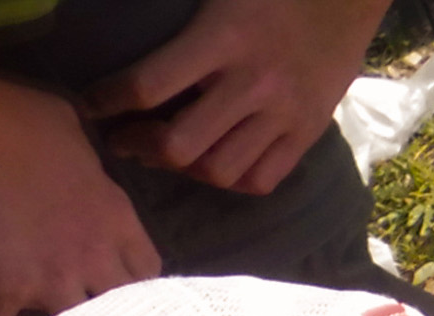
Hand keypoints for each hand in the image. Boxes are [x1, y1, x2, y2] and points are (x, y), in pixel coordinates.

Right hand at [0, 74, 157, 315]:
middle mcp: (92, 255)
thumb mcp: (68, 125)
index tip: (135, 296)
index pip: (147, 268)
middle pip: (122, 307)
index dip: (142, 285)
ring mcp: (49, 276)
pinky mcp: (1, 287)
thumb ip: (88, 155)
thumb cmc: (5, 114)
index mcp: (114, 215)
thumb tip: (89, 155)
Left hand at [87, 0, 381, 193]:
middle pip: (181, 143)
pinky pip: (262, 179)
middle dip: (140, 146)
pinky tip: (214, 165)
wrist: (344, 1)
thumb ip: (172, 12)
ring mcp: (282, 115)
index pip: (148, 83)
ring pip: (219, 170)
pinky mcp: (306, 134)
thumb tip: (110, 15)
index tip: (89, 104)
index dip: (107, 100)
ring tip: (167, 155)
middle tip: (123, 140)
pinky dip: (230, 180)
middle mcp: (251, 83)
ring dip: (183, 169)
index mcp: (222, 37)